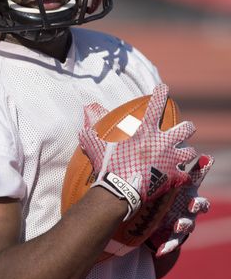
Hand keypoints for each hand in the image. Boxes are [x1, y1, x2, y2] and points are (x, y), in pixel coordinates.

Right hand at [78, 84, 196, 220]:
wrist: (119, 189)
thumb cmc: (108, 163)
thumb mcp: (96, 140)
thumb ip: (93, 123)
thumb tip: (88, 108)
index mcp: (145, 130)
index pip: (156, 104)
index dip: (161, 93)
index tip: (164, 89)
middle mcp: (162, 141)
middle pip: (186, 128)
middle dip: (186, 128)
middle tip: (181, 131)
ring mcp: (170, 159)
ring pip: (190, 152)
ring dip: (185, 153)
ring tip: (180, 156)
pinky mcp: (173, 176)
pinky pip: (185, 175)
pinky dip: (182, 176)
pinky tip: (179, 177)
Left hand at [145, 154, 213, 256]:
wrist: (149, 213)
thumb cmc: (153, 187)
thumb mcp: (148, 171)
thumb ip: (145, 151)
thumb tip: (127, 123)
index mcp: (182, 184)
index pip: (195, 174)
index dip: (203, 167)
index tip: (205, 158)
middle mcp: (186, 201)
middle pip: (199, 202)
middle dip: (198, 203)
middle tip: (192, 203)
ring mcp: (183, 219)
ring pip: (189, 223)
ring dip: (186, 225)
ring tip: (179, 226)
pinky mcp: (173, 235)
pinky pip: (173, 242)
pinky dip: (168, 246)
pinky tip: (159, 250)